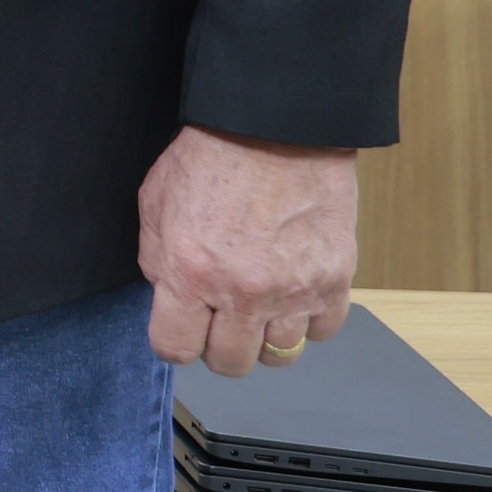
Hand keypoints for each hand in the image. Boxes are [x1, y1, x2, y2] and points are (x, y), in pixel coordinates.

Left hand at [139, 125, 358, 374]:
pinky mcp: (335, 282)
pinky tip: (294, 293)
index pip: (175, 348)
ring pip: (280, 355)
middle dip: (219, 346)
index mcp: (190, 273)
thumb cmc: (211, 158)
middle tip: (219, 319)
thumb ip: (158, 261)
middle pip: (231, 362)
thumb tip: (169, 298)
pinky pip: (323, 331)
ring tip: (259, 305)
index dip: (174, 341)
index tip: (180, 330)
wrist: (275, 128)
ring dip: (266, 336)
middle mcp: (243, 293)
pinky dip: (309, 320)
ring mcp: (294, 291)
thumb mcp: (155, 205)